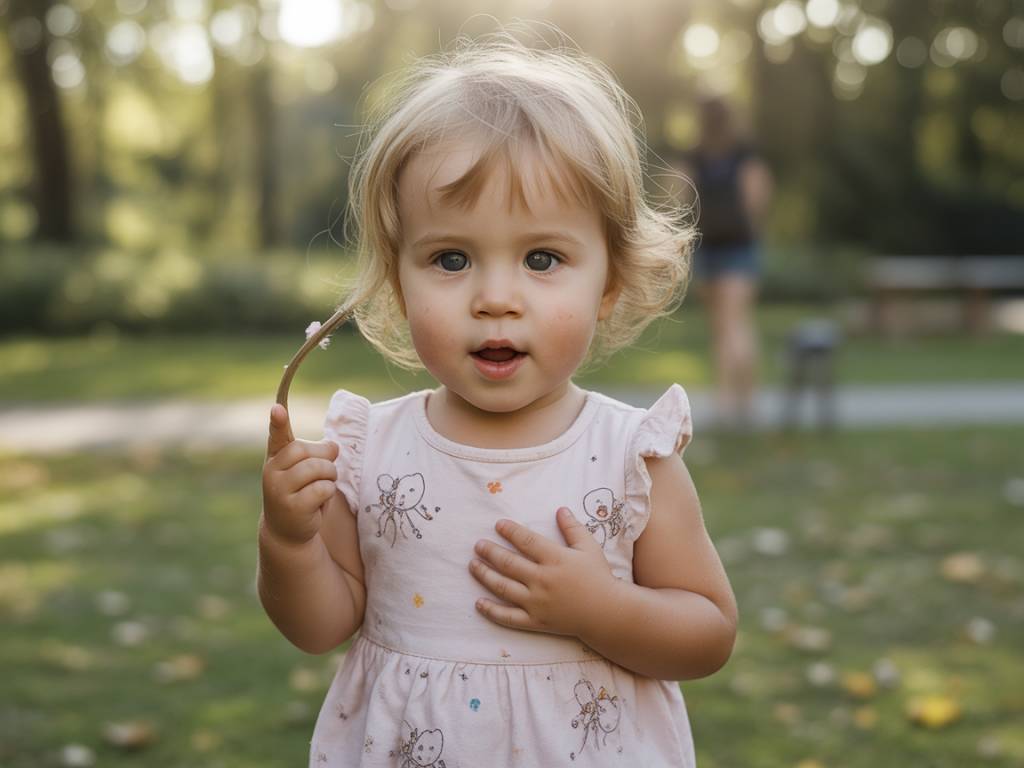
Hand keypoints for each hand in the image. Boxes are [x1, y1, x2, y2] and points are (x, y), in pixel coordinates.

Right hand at [261, 403, 338, 545]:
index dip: (277, 421)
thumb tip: (333, 445)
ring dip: (330, 475)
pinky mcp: (293, 507)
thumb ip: (316, 453)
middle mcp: (271, 472)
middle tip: (326, 470)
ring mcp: (279, 490)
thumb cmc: (300, 493)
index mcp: (275, 457)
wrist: (287, 531)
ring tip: (324, 486)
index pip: (276, 435)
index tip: (277, 409)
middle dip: (324, 457)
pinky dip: (328, 493)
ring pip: (316, 468)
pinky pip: (323, 489)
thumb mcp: (304, 470)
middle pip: (304, 450)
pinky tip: (319, 502)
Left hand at [469, 507, 616, 636]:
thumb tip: (560, 509)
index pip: (527, 541)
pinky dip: (492, 611)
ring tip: (472, 565)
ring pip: (503, 587)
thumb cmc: (599, 577)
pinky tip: (478, 603)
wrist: (607, 613)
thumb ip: (573, 528)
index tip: (498, 525)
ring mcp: (537, 602)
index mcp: (555, 559)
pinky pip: (509, 617)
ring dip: (485, 575)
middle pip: (509, 563)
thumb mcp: (589, 547)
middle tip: (477, 545)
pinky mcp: (536, 621)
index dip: (511, 531)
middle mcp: (542, 580)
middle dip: (490, 552)